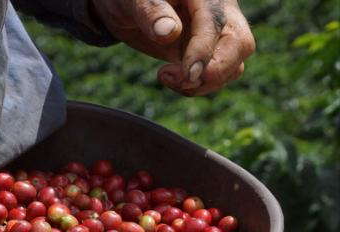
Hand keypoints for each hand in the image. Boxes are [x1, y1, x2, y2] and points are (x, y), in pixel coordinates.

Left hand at [90, 0, 254, 95]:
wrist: (128, 7)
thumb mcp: (135, 0)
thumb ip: (152, 11)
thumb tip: (169, 32)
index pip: (214, 24)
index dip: (203, 52)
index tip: (187, 76)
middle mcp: (219, 12)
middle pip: (240, 45)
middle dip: (215, 71)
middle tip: (178, 80)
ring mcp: (216, 35)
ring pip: (233, 65)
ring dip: (205, 83)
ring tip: (165, 76)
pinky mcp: (207, 54)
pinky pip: (217, 75)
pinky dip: (197, 86)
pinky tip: (170, 78)